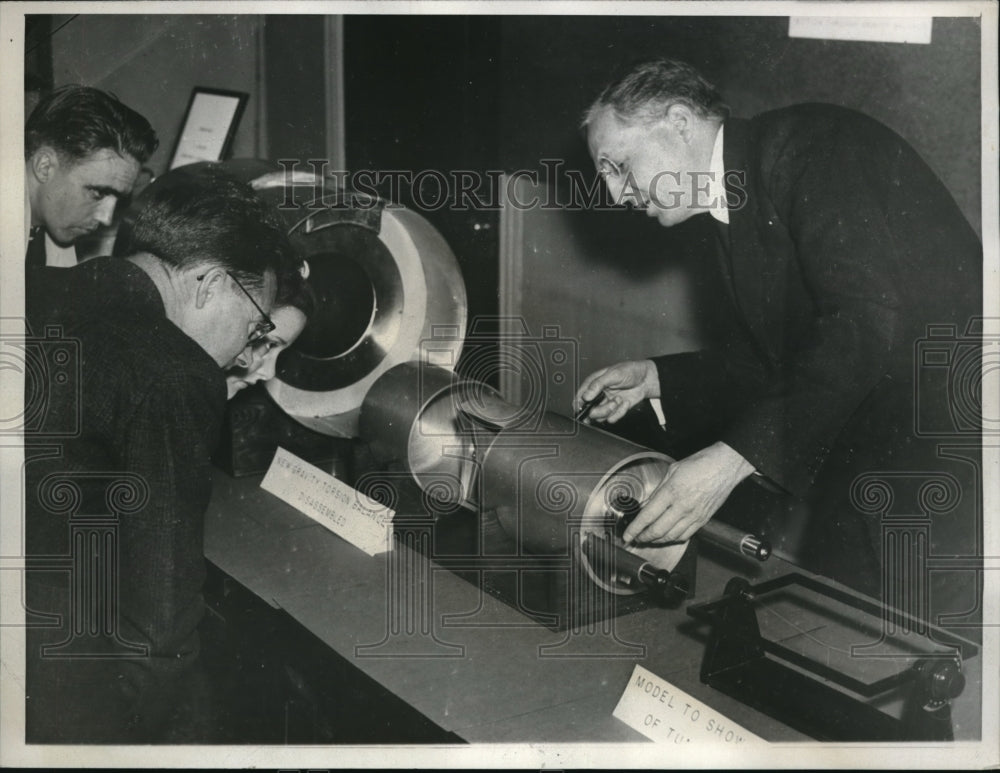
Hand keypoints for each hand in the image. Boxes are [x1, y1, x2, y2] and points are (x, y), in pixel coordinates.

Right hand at [574, 360, 659, 423]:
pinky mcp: (616, 410)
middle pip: (589, 410)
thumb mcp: (613, 374)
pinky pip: (612, 418)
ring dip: (611, 410)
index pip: (580, 396)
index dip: (578, 403)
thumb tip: (586, 396)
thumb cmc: (630, 371)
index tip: (581, 409)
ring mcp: (606, 403)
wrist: (646, 379)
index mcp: (594, 384)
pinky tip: (625, 402)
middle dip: (600, 410)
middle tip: (611, 403)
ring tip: (619, 400)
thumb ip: (597, 384)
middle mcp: (598, 395)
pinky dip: (620, 412)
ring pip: (600, 417)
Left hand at [623, 442, 754, 543]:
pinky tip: (667, 536)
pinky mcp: (703, 520)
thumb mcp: (672, 471)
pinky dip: (673, 539)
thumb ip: (658, 491)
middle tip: (635, 538)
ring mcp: (694, 515)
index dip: (635, 529)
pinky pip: (685, 535)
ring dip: (657, 540)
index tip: (627, 535)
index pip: (648, 516)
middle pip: (658, 531)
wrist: (725, 466)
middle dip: (643, 537)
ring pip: (671, 536)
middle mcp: (682, 506)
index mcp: (671, 492)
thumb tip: (647, 506)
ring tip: (648, 538)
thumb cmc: (700, 464)